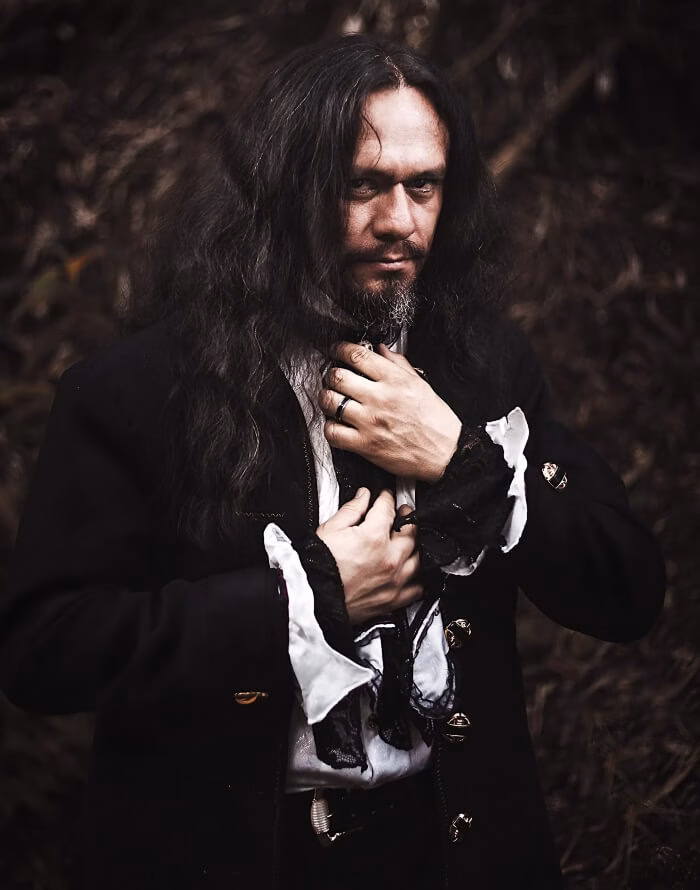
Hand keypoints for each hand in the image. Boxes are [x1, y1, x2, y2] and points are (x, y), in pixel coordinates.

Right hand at [316, 489, 422, 624]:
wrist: (312, 598)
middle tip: (401, 514)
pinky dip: (416, 578)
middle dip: (406, 519)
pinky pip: (416, 588)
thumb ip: (351, 510)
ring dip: (413, 547)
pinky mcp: (392, 600)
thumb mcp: (330, 530)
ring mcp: (393, 581)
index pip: (387, 509)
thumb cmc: (317, 568)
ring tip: (406, 540)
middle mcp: (389, 559)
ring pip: (418, 558)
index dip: (386, 498)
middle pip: (411, 532)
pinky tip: (410, 571)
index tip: (385, 497)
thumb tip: (363, 497)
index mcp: (374, 538)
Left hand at [319, 341, 460, 481]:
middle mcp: (380, 398)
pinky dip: (329, 427)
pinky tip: (336, 424)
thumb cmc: (436, 421)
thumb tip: (382, 350)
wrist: (446, 453)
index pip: (358, 356)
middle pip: (338, 376)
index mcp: (395, 380)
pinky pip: (333, 432)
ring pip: (330, 401)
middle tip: (332, 377)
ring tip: (331, 399)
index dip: (340, 349)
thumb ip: (399, 364)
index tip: (337, 350)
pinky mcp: (365, 444)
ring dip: (326, 398)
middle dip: (330, 374)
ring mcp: (370, 421)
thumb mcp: (421, 385)